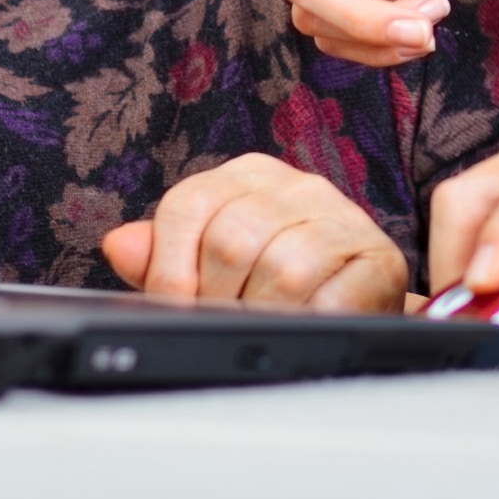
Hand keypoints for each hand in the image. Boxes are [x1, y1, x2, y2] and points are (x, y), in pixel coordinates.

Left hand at [98, 155, 407, 312]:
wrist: (355, 308)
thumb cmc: (272, 286)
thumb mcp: (210, 268)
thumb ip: (163, 256)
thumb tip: (120, 244)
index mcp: (250, 176)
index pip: (189, 203)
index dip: (170, 266)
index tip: (175, 303)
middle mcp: (298, 186)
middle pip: (230, 238)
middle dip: (216, 297)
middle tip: (224, 320)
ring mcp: (343, 218)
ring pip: (279, 268)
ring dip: (262, 312)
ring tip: (264, 322)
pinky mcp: (378, 259)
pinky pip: (329, 295)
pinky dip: (306, 321)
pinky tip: (303, 322)